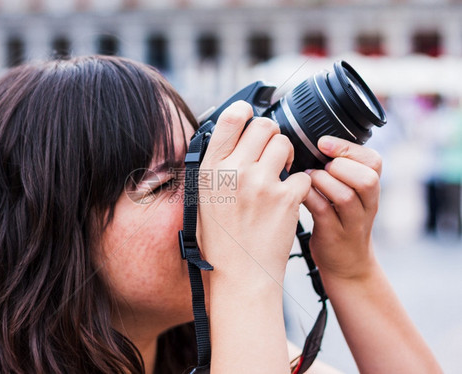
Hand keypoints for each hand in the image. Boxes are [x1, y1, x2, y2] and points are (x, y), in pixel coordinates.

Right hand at [197, 101, 310, 285]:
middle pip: (264, 125)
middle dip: (271, 135)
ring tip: (281, 173)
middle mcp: (234, 171)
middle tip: (271, 151)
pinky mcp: (286, 199)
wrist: (240, 275)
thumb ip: (218, 166)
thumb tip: (233, 139)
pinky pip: (302, 174)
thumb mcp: (204, 198)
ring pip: (286, 144)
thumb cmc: (220, 240)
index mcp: (211, 169)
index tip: (251, 115)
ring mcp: (261, 184)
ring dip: (287, 155)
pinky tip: (289, 197)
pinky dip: (299, 185)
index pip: (231, 118)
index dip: (245, 111)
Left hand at [303, 135, 381, 281]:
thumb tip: (309, 140)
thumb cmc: (340, 220)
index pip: (373, 161)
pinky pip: (323, 213)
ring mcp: (352, 223)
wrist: (347, 264)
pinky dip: (309, 198)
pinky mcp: (334, 235)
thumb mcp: (347, 193)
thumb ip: (338, 170)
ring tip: (308, 179)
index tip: (323, 143)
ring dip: (322, 182)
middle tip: (320, 167)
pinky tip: (299, 193)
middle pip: (367, 178)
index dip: (348, 148)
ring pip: (346, 196)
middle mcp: (367, 205)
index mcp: (371, 189)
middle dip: (340, 166)